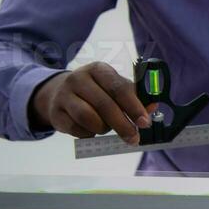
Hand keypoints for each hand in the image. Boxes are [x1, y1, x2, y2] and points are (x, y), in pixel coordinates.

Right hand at [28, 62, 150, 141]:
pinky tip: (91, 129)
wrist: (60, 94)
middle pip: (104, 105)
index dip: (134, 107)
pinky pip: (76, 129)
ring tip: (107, 128)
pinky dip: (89, 133)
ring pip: (88, 118)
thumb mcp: (115, 88)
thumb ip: (134, 97)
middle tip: (134, 138)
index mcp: (99, 69)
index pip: (119, 88)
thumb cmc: (97, 91)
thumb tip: (153, 107)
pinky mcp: (56, 112)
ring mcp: (64, 95)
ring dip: (103, 128)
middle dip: (122, 125)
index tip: (145, 123)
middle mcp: (79, 78)